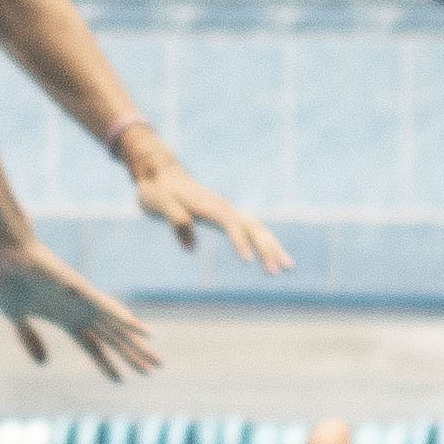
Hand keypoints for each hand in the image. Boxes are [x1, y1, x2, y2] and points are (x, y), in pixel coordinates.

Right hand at [0, 234, 168, 376]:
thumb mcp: (17, 318)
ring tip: (156, 360)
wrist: (7, 255)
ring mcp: (84, 301)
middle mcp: (81, 312)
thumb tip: (42, 363)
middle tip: (154, 370)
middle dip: (132, 355)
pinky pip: (108, 307)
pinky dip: (126, 319)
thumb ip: (30, 339)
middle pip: (113, 339)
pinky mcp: (82, 289)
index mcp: (66, 320)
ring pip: (117, 326)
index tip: (121, 381)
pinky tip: (142, 330)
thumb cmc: (10, 281)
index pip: (93, 347)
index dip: (107, 364)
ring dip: (137, 343)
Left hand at [119, 140, 291, 277]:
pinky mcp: (224, 216)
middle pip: (253, 227)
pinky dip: (262, 244)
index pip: (230, 224)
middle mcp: (223, 207)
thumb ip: (174, 219)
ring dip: (272, 248)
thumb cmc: (156, 189)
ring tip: (287, 268)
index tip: (248, 262)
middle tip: (281, 271)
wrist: (159, 172)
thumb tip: (191, 247)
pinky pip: (249, 230)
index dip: (240, 241)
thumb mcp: (157, 202)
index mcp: (208, 205)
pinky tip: (270, 258)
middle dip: (268, 248)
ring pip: (256, 229)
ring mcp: (226, 211)